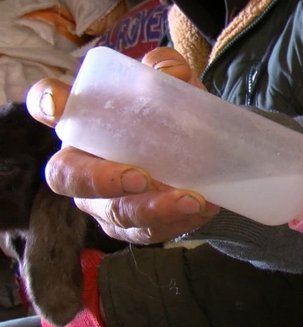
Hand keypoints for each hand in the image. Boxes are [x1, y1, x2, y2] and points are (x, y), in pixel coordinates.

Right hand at [26, 48, 218, 243]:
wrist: (204, 154)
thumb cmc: (172, 114)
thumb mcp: (175, 85)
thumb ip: (170, 70)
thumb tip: (173, 74)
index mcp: (84, 121)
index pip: (50, 106)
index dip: (47, 104)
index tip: (57, 105)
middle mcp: (82, 164)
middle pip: (67, 177)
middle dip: (100, 180)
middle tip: (140, 177)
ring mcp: (104, 201)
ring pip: (115, 213)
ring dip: (153, 208)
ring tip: (190, 199)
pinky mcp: (134, 226)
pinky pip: (150, 231)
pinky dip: (178, 220)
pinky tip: (203, 206)